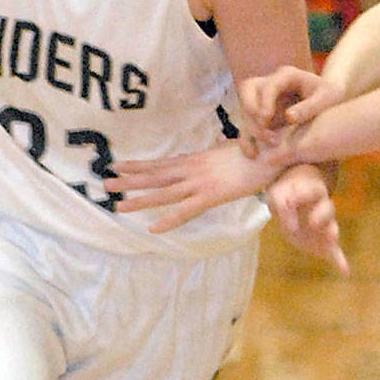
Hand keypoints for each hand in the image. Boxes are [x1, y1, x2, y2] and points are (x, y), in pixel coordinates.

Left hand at [110, 138, 283, 230]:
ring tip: (117, 205)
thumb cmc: (256, 152)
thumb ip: (216, 153)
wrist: (275, 153)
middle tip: (104, 184)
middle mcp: (193, 169)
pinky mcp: (213, 195)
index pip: (161, 163)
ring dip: (139, 200)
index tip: (118, 166)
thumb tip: (210, 151)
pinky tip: (153, 228)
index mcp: (196, 159)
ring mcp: (201, 182)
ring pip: (164, 193)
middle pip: (155, 176)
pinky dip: (170, 219)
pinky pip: (187, 210)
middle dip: (129, 180)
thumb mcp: (229, 151)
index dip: (138, 166)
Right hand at [239, 67, 343, 147]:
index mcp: (287, 75)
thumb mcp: (327, 98)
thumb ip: (309, 107)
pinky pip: (248, 123)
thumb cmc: (331, 95)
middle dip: (250, 110)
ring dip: (250, 127)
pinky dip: (247, 138)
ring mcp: (264, 97)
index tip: (266, 118)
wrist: (329, 100)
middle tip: (264, 129)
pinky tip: (252, 154)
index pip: (269, 84)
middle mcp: (271, 83)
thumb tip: (288, 117)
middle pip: (248, 89)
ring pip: (245, 108)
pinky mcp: (262, 113)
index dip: (264, 101)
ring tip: (266, 145)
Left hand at [266, 164, 347, 273]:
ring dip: (331, 233)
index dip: (301, 195)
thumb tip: (291, 228)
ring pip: (331, 228)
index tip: (289, 201)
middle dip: (321, 216)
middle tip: (312, 222)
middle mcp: (322, 207)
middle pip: (327, 209)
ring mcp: (324, 225)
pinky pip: (335, 251)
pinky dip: (340, 261)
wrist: (289, 199)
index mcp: (312, 190)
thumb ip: (281, 205)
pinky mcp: (323, 242)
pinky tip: (345, 271)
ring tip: (332, 238)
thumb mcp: (276, 194)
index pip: (310, 191)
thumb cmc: (283, 193)